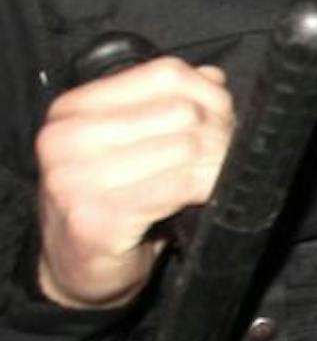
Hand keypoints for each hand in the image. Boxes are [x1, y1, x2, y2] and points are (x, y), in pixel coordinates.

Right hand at [35, 57, 232, 309]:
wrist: (77, 266)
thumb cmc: (109, 201)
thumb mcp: (128, 142)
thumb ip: (164, 104)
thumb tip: (214, 78)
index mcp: (73, 109)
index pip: (165, 74)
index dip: (211, 94)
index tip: (225, 119)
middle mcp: (66, 138)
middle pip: (182, 110)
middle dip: (220, 132)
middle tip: (227, 155)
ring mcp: (76, 179)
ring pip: (187, 147)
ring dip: (217, 163)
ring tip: (217, 176)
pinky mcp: (96, 218)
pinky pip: (178, 188)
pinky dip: (204, 189)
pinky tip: (204, 197)